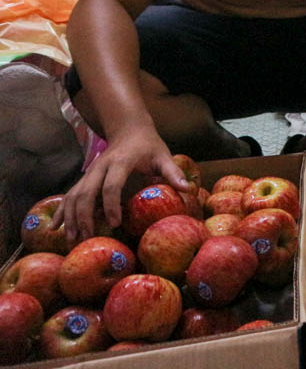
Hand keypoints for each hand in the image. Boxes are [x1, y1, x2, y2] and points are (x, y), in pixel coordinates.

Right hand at [52, 127, 188, 240]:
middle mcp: (100, 167)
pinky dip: (61, 211)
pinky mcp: (85, 178)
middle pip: (86, 192)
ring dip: (70, 217)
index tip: (115, 223)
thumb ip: (172, 172)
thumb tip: (188, 190)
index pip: (112, 185)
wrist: (129, 129)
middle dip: (84, 216)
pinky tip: (55, 227)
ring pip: (74, 195)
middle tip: (87, 238)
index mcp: (120, 162)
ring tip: (71, 239)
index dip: (111, 204)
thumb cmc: (148, 145)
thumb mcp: (163, 155)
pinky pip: (69, 195)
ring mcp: (90, 173)